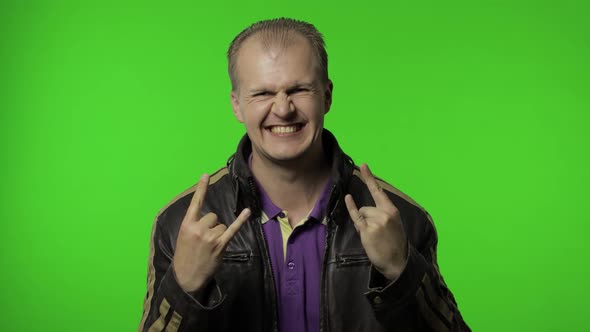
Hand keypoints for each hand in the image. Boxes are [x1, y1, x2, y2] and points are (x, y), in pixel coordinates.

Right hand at [173, 174, 250, 292]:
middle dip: (211, 226)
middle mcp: (198, 228)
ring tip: (209, 247)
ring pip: (221, 225)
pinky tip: (247, 211)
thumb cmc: (185, 256)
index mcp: (186, 225)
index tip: (205, 175)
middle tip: (204, 241)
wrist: (186, 278)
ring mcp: (210, 237)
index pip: (195, 203)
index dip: (201, 188)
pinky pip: (232, 229)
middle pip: (212, 216)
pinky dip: (240, 220)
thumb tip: (209, 218)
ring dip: (218, 234)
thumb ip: (194, 225)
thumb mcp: (183, 237)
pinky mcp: (220, 245)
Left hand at [345, 164, 407, 279]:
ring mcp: (375, 221)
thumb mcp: (394, 225)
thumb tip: (366, 210)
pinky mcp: (367, 230)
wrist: (398, 263)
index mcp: (392, 211)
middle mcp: (384, 213)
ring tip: (374, 237)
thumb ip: (383, 215)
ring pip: (362, 215)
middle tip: (377, 233)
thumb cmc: (395, 245)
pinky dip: (351, 208)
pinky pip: (356, 218)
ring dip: (364, 224)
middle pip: (366, 208)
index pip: (379, 192)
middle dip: (367, 218)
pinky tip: (348, 198)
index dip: (370, 178)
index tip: (363, 165)